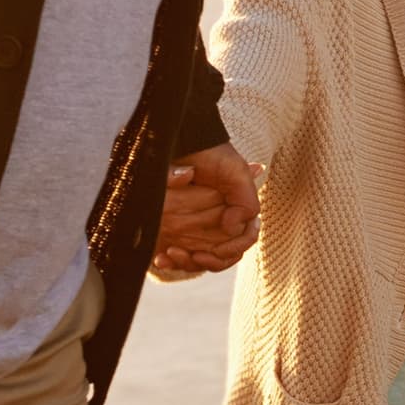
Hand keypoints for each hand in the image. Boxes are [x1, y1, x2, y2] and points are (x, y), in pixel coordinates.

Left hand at [152, 145, 256, 281]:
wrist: (179, 142)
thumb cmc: (210, 155)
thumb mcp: (234, 172)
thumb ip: (244, 199)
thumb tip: (232, 226)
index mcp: (236, 211)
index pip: (242, 241)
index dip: (231, 249)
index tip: (214, 250)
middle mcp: (220, 222)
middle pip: (221, 257)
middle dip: (206, 260)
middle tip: (188, 254)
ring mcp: (199, 229)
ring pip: (200, 261)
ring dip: (186, 262)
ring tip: (170, 253)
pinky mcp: (177, 233)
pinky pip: (178, 258)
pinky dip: (170, 262)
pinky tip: (159, 257)